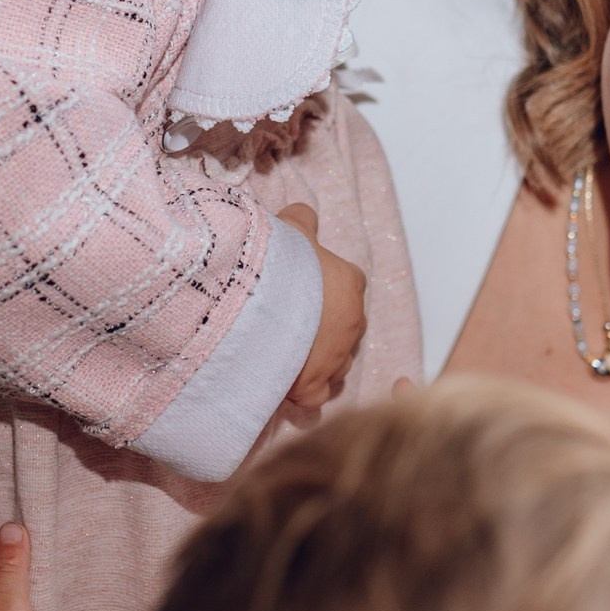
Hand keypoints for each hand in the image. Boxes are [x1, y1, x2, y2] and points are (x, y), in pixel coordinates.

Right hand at [278, 202, 366, 415]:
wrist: (257, 304)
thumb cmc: (277, 263)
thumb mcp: (290, 230)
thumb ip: (302, 222)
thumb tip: (305, 215)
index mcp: (350, 283)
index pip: (348, 284)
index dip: (324, 288)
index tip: (301, 290)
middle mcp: (353, 323)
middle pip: (344, 326)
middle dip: (323, 327)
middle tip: (289, 322)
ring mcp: (336, 358)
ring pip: (335, 362)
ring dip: (317, 358)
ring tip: (286, 353)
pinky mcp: (314, 389)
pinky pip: (316, 394)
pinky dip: (303, 390)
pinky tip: (285, 382)